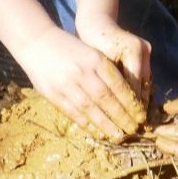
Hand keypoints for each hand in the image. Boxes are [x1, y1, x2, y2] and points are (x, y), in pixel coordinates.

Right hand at [11, 26, 146, 140]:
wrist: (37, 42)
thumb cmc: (69, 48)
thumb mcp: (91, 52)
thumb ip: (105, 71)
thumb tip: (126, 97)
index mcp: (95, 59)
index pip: (118, 85)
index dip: (131, 103)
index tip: (141, 116)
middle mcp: (82, 72)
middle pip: (107, 99)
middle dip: (122, 117)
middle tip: (134, 130)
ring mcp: (67, 84)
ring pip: (91, 109)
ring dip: (106, 125)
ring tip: (119, 136)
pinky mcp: (54, 94)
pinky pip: (74, 113)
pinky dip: (87, 125)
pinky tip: (98, 132)